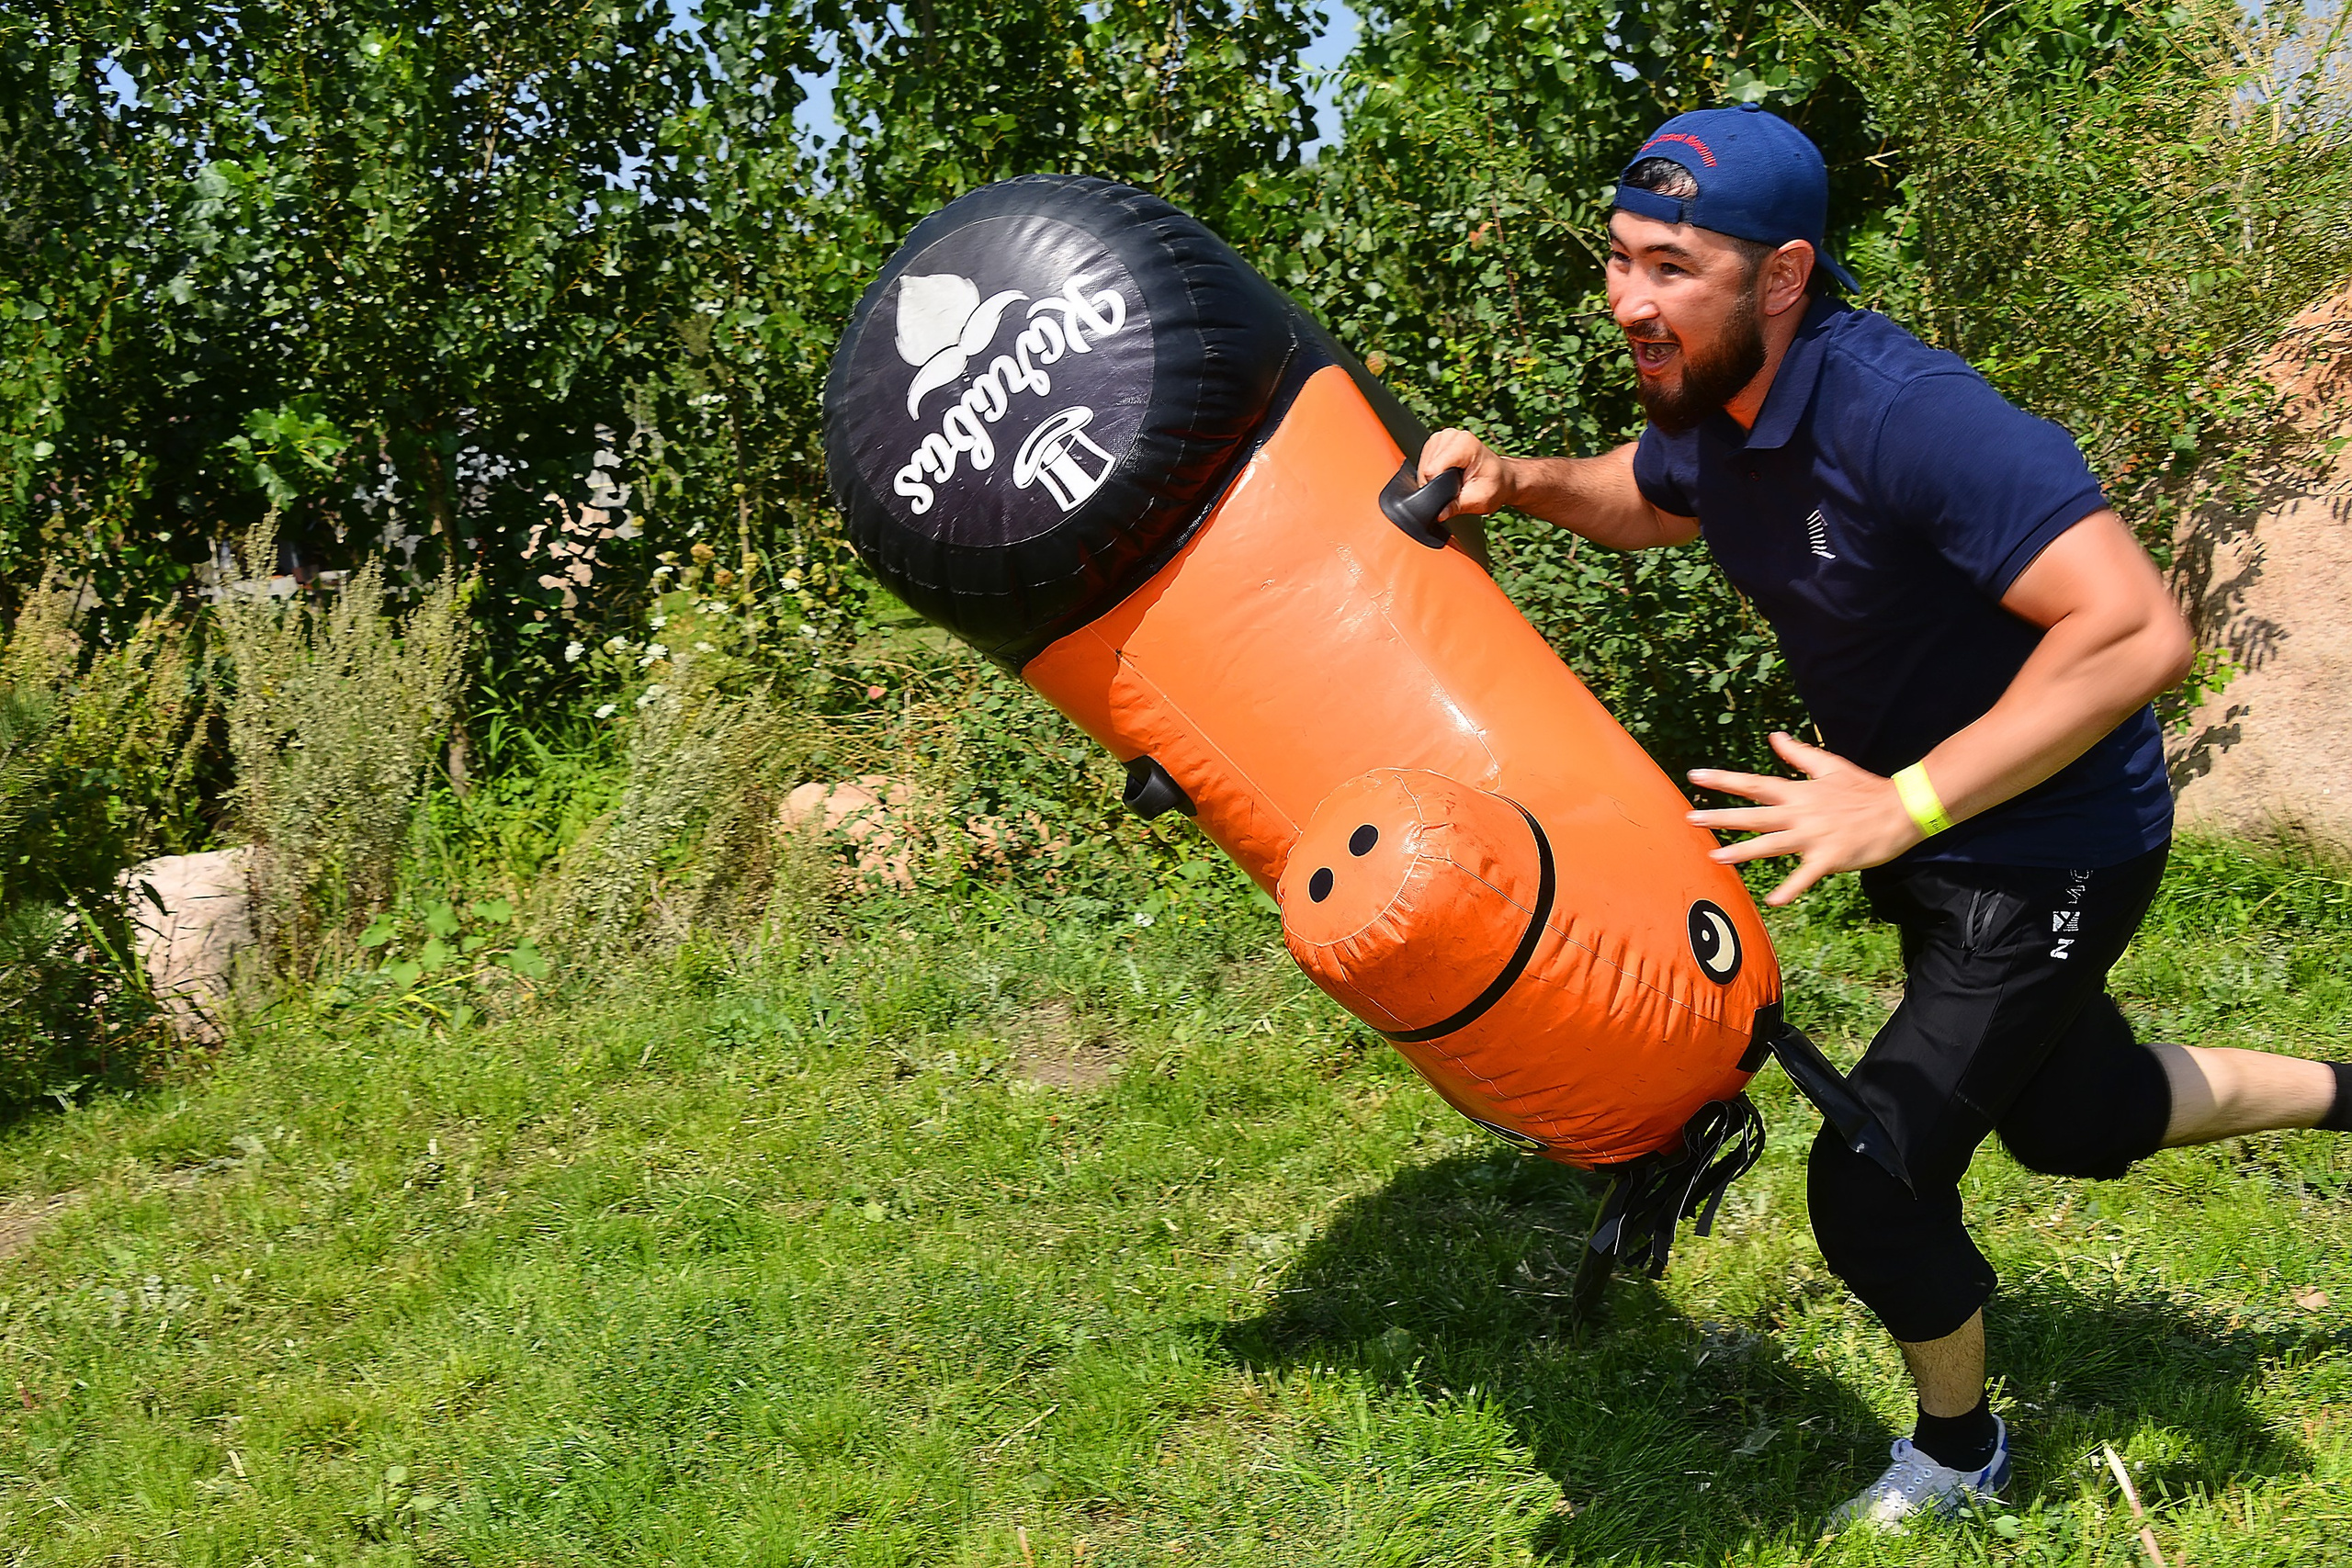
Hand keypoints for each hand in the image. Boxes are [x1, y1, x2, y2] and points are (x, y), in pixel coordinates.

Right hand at [1418, 428, 1513, 521]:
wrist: (1502, 477)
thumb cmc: (1494, 486)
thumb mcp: (1478, 501)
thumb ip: (1457, 507)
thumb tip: (1439, 514)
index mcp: (1464, 444)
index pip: (1433, 469)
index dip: (1437, 487)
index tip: (1452, 492)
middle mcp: (1452, 436)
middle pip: (1426, 467)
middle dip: (1435, 483)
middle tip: (1457, 487)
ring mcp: (1443, 436)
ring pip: (1423, 464)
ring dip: (1433, 478)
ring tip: (1453, 480)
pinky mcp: (1437, 441)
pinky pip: (1424, 460)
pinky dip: (1432, 472)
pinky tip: (1447, 474)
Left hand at [1686, 732, 1924, 906]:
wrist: (1901, 809)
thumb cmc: (1865, 789)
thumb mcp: (1830, 766)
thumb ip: (1798, 754)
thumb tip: (1774, 736)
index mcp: (1798, 792)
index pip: (1753, 783)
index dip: (1723, 780)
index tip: (1695, 776)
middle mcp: (1800, 813)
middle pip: (1753, 815)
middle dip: (1720, 817)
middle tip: (1689, 818)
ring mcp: (1814, 836)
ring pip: (1770, 845)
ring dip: (1742, 852)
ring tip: (1715, 858)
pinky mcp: (1830, 858)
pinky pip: (1805, 876)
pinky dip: (1790, 888)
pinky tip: (1773, 901)